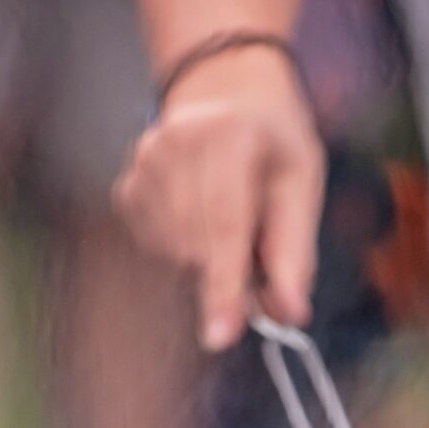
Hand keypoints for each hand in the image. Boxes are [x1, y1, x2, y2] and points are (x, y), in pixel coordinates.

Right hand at [114, 45, 324, 349]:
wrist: (224, 91)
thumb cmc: (273, 141)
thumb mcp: (301, 182)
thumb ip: (295, 251)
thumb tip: (290, 315)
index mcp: (228, 134)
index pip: (223, 223)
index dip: (223, 286)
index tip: (221, 337)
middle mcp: (175, 143)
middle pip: (199, 249)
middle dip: (232, 267)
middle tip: (257, 241)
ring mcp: (142, 164)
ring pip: (177, 256)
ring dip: (209, 257)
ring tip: (229, 214)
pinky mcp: (127, 187)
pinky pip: (159, 250)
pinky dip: (185, 248)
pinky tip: (199, 212)